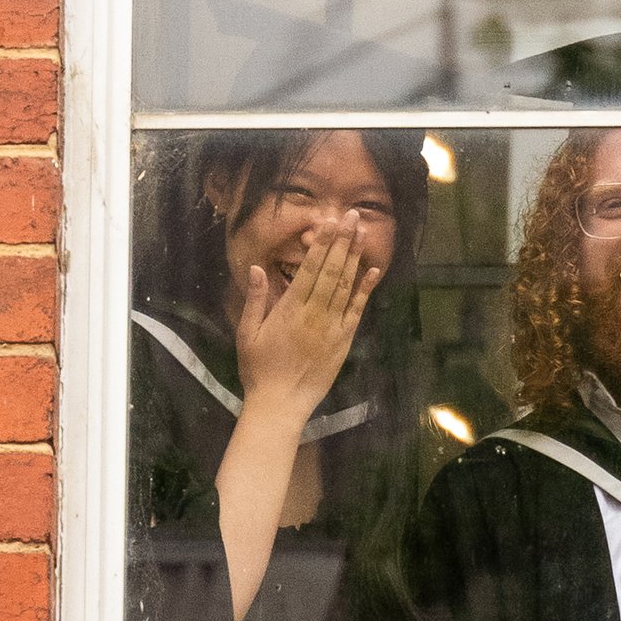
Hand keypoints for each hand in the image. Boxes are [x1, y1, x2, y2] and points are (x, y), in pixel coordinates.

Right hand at [236, 214, 381, 418]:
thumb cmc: (259, 369)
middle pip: (331, 271)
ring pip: (346, 286)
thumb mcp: (248, 334)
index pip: (309, 269)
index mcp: (289, 310)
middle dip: (342, 241)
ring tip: (362, 233)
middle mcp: (314, 314)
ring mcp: (332, 327)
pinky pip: (357, 310)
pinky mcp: (343, 341)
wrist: (281, 404)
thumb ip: (255, 300)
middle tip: (352, 216)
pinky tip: (372, 270)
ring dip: (354, 257)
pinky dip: (365, 289)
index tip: (329, 221)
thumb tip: (257, 268)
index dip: (321, 243)